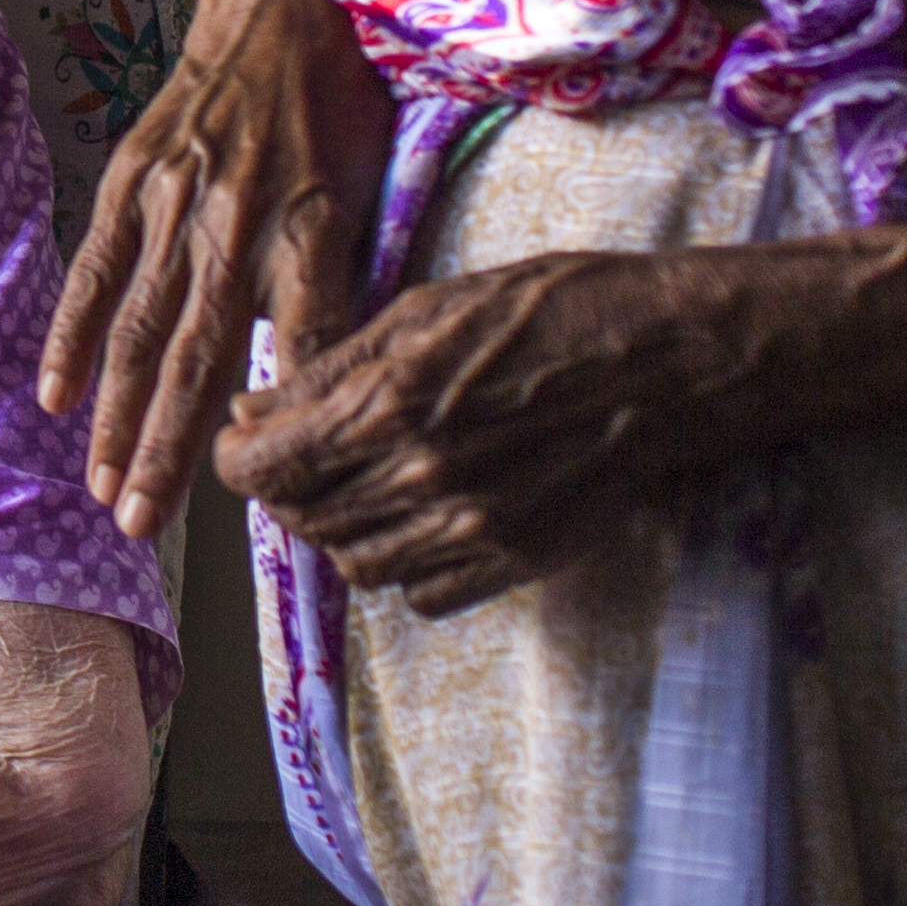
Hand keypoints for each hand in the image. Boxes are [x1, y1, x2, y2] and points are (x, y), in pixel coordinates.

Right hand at [43, 0, 394, 540]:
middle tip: (139, 526)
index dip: (268, 427)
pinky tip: (58, 394)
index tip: (252, 502)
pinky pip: (95, 268)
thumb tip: (322, 383)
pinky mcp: (131, 178)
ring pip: (138, 327)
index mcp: (305, 231)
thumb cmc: (341, 108)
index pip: (285, 353)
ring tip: (102, 486)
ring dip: (117, 413)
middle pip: (192, 357)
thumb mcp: (372, 193)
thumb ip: (339, 286)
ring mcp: (171, 200)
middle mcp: (233, 223)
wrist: (281, 0)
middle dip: (164, 449)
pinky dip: (74, 335)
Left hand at [215, 245, 768, 613]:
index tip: (248, 439)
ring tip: (362, 484)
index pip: (262, 468)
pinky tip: (420, 517)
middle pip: (302, 520)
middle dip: (286, 488)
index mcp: (387, 405)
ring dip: (340, 530)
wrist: (667, 361)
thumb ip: (330, 371)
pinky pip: (423, 595)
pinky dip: (404, 566)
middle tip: (306, 454)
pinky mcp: (517, 560)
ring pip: (355, 565)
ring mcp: (472, 529)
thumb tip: (250, 413)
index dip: (239, 457)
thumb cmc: (547, 311)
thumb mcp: (423, 310)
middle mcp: (421, 478)